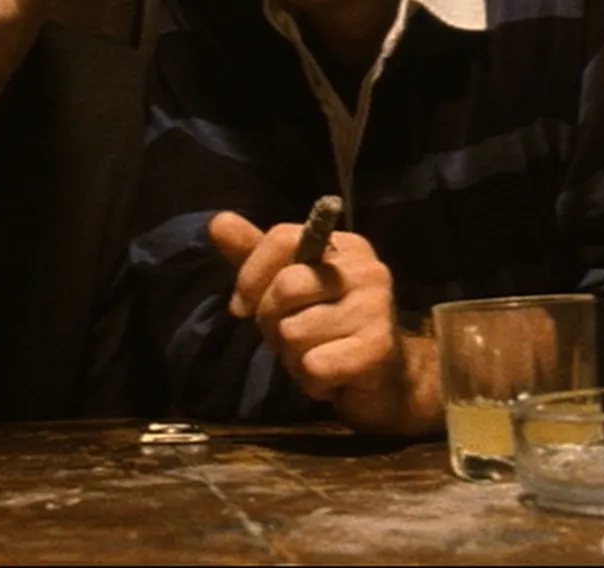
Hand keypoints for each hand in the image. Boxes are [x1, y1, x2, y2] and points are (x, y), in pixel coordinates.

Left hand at [208, 211, 439, 434]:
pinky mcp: (378, 350)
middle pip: (285, 287)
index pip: (282, 239)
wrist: (386, 380)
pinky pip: (313, 366)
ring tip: (315, 355)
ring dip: (292, 357)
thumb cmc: (330, 326)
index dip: (250, 276)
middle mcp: (367, 270)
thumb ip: (255, 255)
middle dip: (271, 322)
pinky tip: (330, 377)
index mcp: (347, 246)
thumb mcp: (291, 286)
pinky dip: (311, 381)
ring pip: (293, 333)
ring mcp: (376, 309)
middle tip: (288, 337)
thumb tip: (218, 222)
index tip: (242, 307)